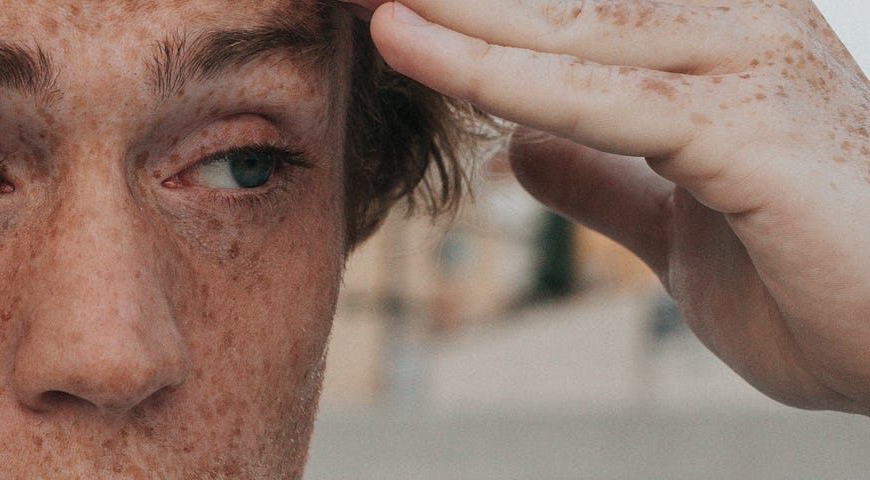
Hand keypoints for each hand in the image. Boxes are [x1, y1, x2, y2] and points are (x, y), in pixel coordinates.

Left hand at [346, 0, 869, 413]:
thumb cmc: (821, 282)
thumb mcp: (678, 226)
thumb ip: (604, 179)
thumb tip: (523, 149)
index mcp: (705, 40)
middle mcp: (725, 27)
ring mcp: (739, 66)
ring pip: (556, 16)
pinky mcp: (742, 127)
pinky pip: (587, 91)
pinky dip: (486, 65)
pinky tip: (404, 40)